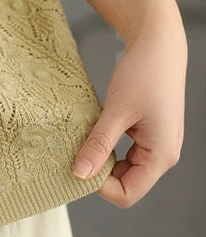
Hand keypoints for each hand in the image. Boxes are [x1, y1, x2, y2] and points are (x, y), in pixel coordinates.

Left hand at [72, 16, 187, 206]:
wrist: (158, 43)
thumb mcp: (117, 110)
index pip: (128, 193)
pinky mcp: (148, 131)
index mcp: (161, 155)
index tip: (77, 164)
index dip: (100, 186)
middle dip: (99, 173)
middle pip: (127, 183)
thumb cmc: (144, 73)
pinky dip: (107, 145)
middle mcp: (162, 154)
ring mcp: (156, 143)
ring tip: (83, 139)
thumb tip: (80, 174)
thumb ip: (99, 144)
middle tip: (74, 152)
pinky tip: (93, 131)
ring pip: (124, 167)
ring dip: (102, 158)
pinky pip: (125, 151)